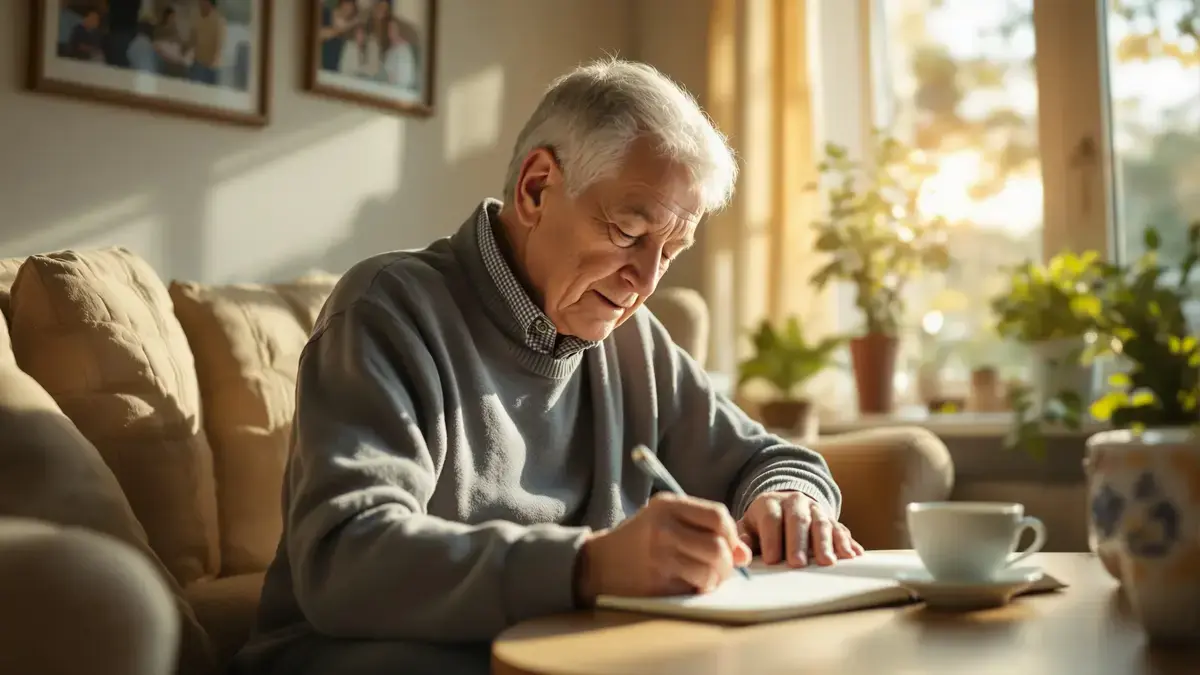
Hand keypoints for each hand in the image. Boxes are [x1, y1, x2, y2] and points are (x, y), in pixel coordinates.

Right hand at [575, 493, 752, 604]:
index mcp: (667, 506)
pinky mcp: (656, 581)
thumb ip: (703, 529)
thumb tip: (744, 554)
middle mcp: (664, 527)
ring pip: (710, 569)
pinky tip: (689, 586)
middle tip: (721, 569)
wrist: (597, 564)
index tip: (730, 546)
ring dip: (716, 579)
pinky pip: (694, 586)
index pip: (718, 515)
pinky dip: (699, 589)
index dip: (732, 534)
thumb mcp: (665, 520)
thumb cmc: (638, 541)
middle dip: (728, 563)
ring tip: (706, 579)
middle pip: (719, 545)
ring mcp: (659, 555)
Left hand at [737, 491, 863, 566]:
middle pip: (798, 520)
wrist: (785, 506)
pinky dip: (847, 543)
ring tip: (827, 563)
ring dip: (826, 543)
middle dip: (799, 543)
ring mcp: (816, 510)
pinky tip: (852, 555)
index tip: (771, 560)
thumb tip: (742, 548)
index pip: (771, 519)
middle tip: (798, 564)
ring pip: (822, 523)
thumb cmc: (762, 525)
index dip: (771, 539)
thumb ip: (744, 537)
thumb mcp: (748, 527)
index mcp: (771, 503)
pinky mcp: (833, 520)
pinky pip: (842, 529)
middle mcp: (796, 502)